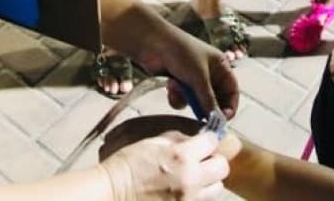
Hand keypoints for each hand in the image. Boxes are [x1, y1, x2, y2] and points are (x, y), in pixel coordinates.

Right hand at [99, 129, 233, 199]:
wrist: (111, 194)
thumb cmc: (126, 166)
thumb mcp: (151, 143)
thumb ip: (176, 140)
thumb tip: (193, 139)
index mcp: (181, 156)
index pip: (212, 141)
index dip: (207, 140)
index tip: (202, 141)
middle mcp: (190, 179)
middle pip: (222, 168)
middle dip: (213, 161)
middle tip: (201, 162)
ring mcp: (189, 200)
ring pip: (217, 189)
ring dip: (209, 182)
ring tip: (194, 180)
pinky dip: (198, 197)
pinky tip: (184, 193)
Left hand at [131, 24, 238, 119]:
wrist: (152, 43)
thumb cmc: (181, 53)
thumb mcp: (198, 77)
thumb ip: (209, 100)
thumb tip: (217, 120)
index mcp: (220, 65)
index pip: (232, 90)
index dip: (230, 105)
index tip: (224, 120)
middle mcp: (209, 72)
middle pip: (215, 99)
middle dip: (207, 107)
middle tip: (202, 120)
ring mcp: (193, 78)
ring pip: (197, 101)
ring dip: (188, 100)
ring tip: (179, 90)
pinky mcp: (179, 83)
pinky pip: (184, 99)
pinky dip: (177, 96)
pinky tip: (170, 86)